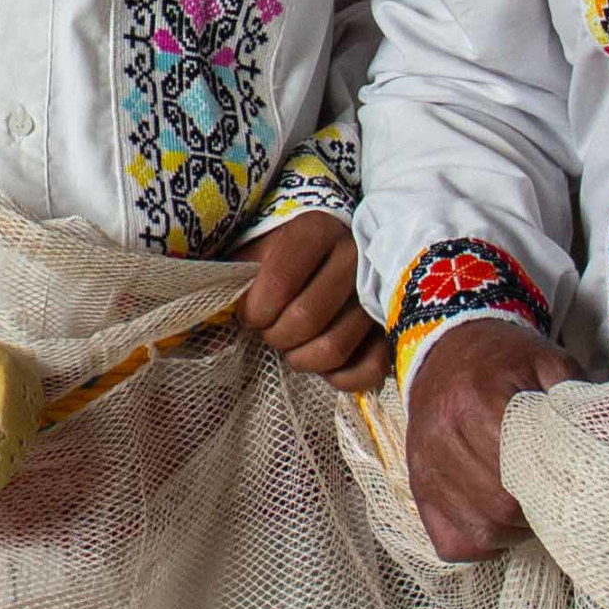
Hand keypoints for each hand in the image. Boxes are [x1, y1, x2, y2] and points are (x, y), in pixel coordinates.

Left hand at [239, 210, 392, 387]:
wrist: (329, 253)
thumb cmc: (280, 258)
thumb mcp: (254, 254)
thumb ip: (232, 281)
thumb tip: (215, 329)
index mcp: (315, 231)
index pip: (278, 282)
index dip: (255, 310)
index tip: (249, 315)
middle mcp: (354, 255)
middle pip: (306, 318)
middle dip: (275, 336)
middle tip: (269, 331)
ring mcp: (379, 293)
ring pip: (334, 348)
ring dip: (300, 358)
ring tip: (291, 346)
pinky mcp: (393, 328)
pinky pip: (369, 369)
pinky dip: (339, 378)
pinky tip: (322, 365)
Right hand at [402, 313, 574, 562]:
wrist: (447, 351)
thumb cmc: (504, 361)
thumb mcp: (548, 362)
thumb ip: (576, 399)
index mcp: (475, 402)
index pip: (519, 472)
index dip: (554, 488)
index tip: (572, 483)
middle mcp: (441, 438)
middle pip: (500, 507)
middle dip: (536, 512)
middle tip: (557, 499)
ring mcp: (424, 468)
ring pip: (479, 530)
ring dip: (514, 531)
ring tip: (531, 508)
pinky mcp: (418, 489)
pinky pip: (452, 542)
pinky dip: (481, 542)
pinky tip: (498, 519)